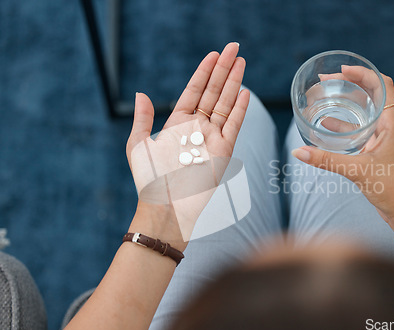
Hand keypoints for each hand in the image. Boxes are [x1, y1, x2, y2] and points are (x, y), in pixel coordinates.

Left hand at [125, 43, 249, 249]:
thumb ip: (143, 120)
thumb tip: (142, 94)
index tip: (214, 54)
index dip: (203, 72)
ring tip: (241, 62)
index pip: (194, 90)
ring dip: (234, 83)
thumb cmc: (149, 180)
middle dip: (223, 69)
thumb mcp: (138, 146)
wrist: (166, 207)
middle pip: (213, 92)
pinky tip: (244, 92)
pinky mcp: (224, 151)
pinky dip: (240, 109)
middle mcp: (197, 127)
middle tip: (234, 48)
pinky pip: (233, 125)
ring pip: (225, 104)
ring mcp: (212, 138)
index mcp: (177, 123)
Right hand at [292, 66, 393, 243]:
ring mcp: (382, 139)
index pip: (382, 85)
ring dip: (345, 103)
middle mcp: (388, 127)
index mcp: (392, 124)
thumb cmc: (393, 189)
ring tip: (324, 96)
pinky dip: (342, 124)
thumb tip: (299, 152)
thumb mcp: (358, 171)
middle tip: (327, 80)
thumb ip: (327, 160)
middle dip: (350, 84)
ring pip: (363, 112)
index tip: (342, 70)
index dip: (363, 73)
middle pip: (371, 94)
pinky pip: (357, 130)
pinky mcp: (375, 151)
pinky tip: (325, 125)